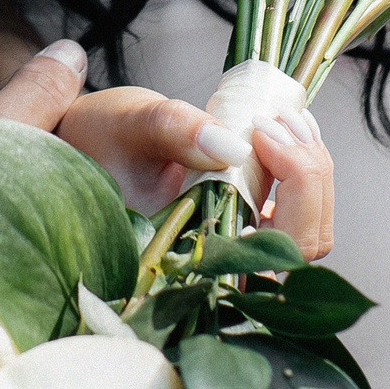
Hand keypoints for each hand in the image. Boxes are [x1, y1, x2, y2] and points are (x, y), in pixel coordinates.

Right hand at [58, 88, 334, 260]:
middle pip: (303, 245)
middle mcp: (220, 269)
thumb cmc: (95, 143)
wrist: (80, 147)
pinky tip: (286, 128)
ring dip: (310, 171)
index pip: (268, 255)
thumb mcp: (129, 123)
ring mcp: (236, 248)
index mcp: (187, 262)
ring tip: (284, 120)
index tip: (262, 132)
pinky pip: (293, 211)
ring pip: (306, 231)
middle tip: (279, 122)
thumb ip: (175, 130)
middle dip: (308, 176)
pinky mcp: (243, 224)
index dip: (289, 192)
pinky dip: (302, 169)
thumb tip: (232, 146)